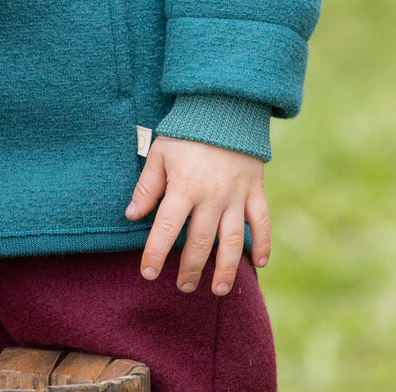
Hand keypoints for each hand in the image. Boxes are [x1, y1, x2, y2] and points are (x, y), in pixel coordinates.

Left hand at [125, 135, 269, 295]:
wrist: (224, 106)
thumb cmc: (186, 131)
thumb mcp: (160, 152)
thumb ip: (147, 186)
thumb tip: (132, 215)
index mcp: (184, 186)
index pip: (166, 228)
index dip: (155, 253)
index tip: (148, 274)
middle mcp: (211, 196)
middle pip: (200, 243)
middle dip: (190, 269)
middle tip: (183, 287)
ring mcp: (236, 195)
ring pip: (232, 242)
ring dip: (225, 269)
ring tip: (216, 289)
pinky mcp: (255, 190)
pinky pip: (262, 222)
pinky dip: (263, 244)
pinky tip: (258, 263)